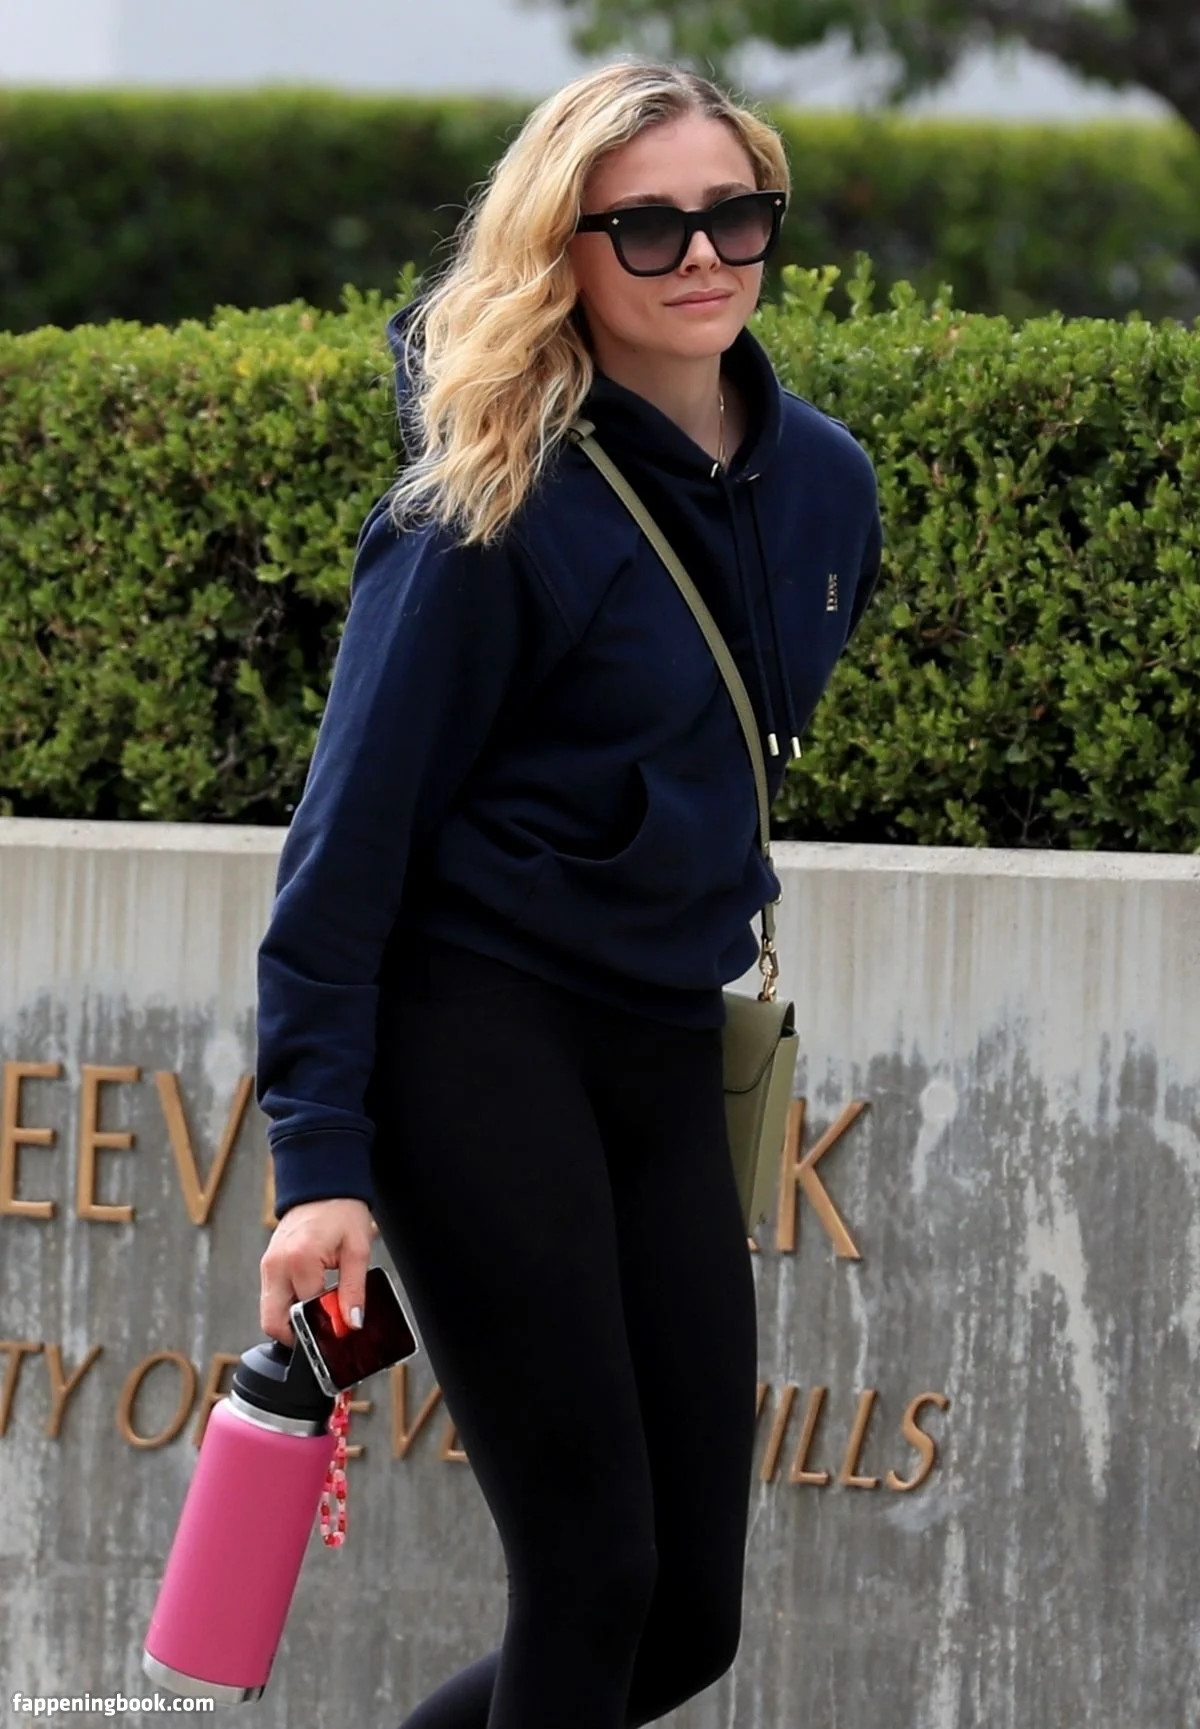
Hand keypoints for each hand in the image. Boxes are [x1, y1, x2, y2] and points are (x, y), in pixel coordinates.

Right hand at [260, 1197, 378, 1346]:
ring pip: (269, 1312)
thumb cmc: (341, 1210)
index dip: (324, 1326)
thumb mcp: (357, 1250)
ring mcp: (268, 1265)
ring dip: (291, 1319)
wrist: (322, 1185)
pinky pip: (272, 1296)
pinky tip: (310, 1297)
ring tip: (319, 1310)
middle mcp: (276, 1265)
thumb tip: (352, 1322)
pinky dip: (288, 1304)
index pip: (305, 1312)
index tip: (338, 1331)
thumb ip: (353, 1290)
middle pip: (273, 1322)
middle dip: (296, 1335)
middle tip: (321, 1332)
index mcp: (299, 1260)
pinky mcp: (268, 1264)